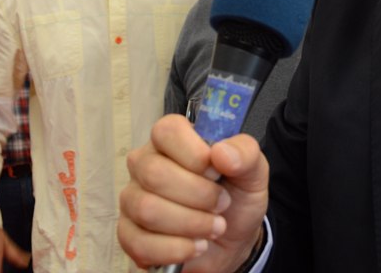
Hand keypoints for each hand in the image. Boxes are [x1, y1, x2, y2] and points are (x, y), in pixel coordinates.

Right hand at [118, 114, 268, 272]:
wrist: (231, 239)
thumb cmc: (235, 197)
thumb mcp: (253, 172)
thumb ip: (245, 154)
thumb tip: (222, 152)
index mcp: (172, 139)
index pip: (167, 132)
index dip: (195, 154)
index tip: (217, 172)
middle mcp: (145, 164)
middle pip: (155, 174)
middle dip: (198, 196)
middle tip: (222, 204)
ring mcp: (132, 198)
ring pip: (147, 210)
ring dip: (191, 224)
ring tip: (214, 227)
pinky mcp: (128, 234)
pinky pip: (140, 243)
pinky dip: (176, 249)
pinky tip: (196, 246)